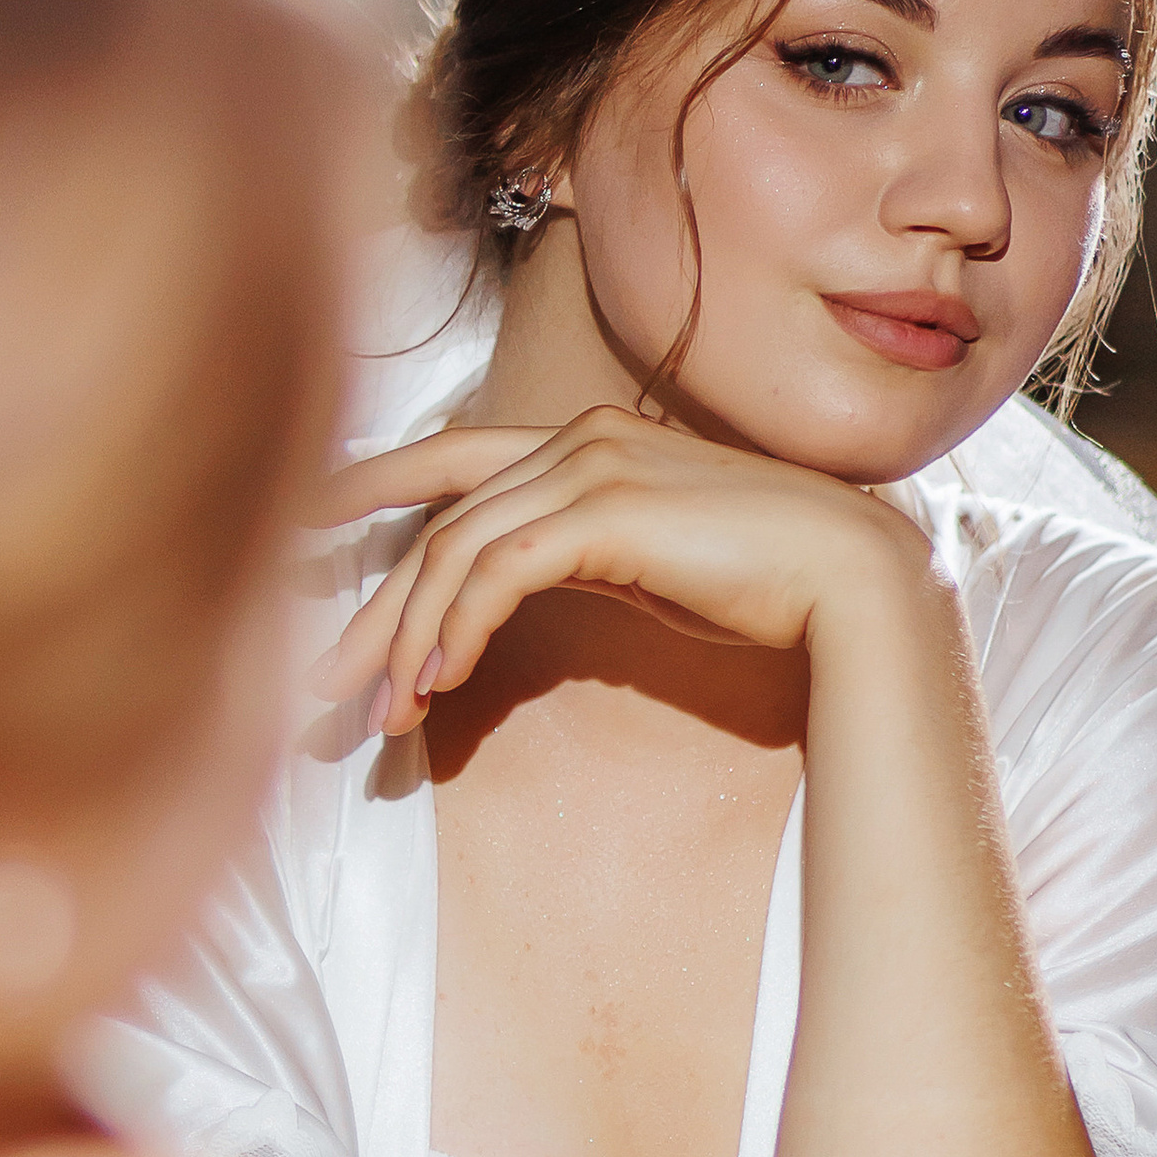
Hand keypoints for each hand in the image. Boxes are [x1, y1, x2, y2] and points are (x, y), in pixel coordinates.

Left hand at [309, 410, 926, 739]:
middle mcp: (576, 436)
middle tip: (319, 683)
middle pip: (437, 522)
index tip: (305, 521)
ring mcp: (590, 464)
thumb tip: (501, 597)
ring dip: (405, 642)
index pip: (452, 456)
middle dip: (370, 610)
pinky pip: (494, 573)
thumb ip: (573, 556)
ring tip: (381, 719)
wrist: (851, 580)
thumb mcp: (642, 563)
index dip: (373, 482)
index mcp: (584, 440)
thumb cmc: (761, 584)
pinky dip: (453, 631)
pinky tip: (436, 686)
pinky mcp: (603, 510)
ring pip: (453, 552)